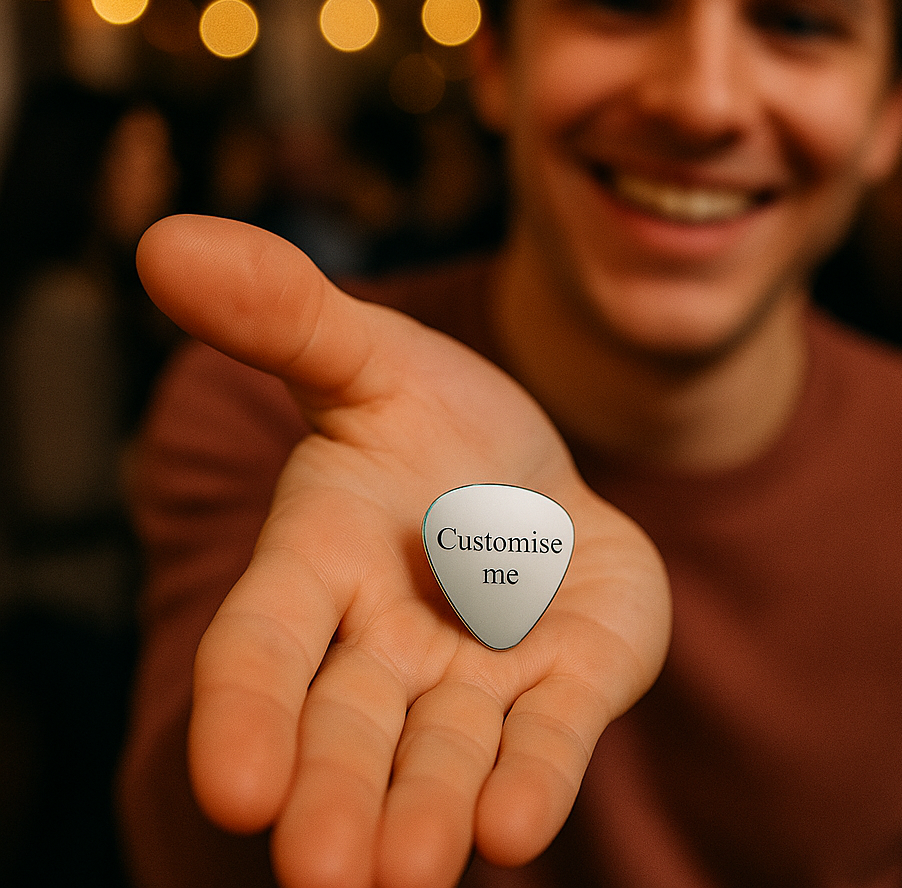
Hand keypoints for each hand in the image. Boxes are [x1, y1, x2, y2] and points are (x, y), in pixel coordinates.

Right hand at [136, 215, 671, 887]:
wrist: (536, 476)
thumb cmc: (437, 424)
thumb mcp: (370, 353)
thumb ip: (282, 313)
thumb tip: (167, 240)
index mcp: (317, 564)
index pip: (261, 644)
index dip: (245, 709)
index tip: (234, 785)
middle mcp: (384, 643)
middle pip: (347, 725)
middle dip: (334, 792)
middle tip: (324, 870)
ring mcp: (479, 674)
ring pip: (443, 753)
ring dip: (427, 811)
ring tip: (413, 870)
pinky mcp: (569, 679)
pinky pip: (547, 733)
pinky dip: (534, 775)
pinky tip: (518, 825)